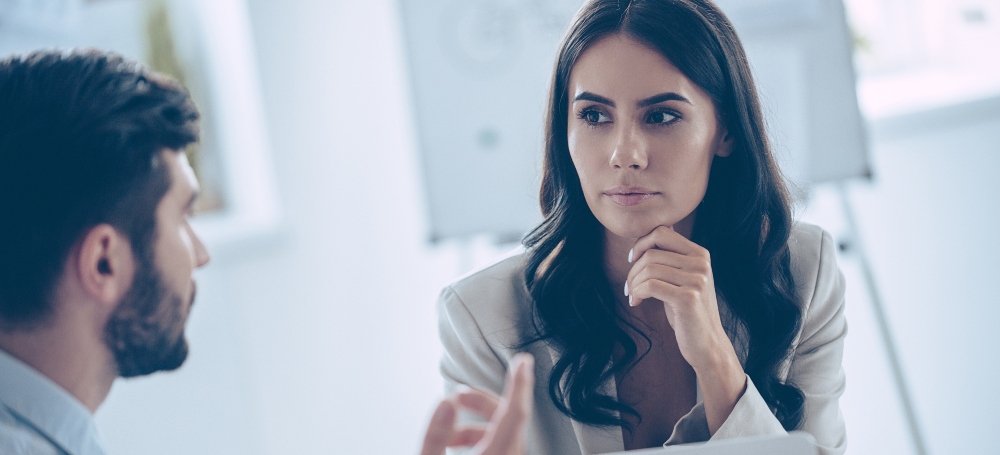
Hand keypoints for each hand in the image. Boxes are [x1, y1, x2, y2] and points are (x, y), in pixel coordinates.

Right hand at [419, 353, 533, 454]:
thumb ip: (435, 436)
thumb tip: (446, 402)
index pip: (515, 413)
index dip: (519, 384)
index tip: (523, 361)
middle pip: (507, 419)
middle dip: (482, 402)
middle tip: (458, 397)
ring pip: (502, 432)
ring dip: (476, 422)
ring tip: (449, 432)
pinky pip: (500, 443)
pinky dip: (480, 436)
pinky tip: (454, 442)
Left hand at [625, 226, 745, 432]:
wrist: (706, 343)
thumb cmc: (688, 311)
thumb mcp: (683, 278)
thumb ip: (674, 256)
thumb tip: (660, 228)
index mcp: (700, 254)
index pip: (662, 232)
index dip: (641, 243)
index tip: (632, 259)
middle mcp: (701, 264)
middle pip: (652, 253)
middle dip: (633, 269)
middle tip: (628, 286)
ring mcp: (697, 280)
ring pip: (649, 269)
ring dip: (633, 283)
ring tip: (632, 295)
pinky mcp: (688, 298)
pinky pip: (650, 286)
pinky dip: (637, 293)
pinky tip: (636, 302)